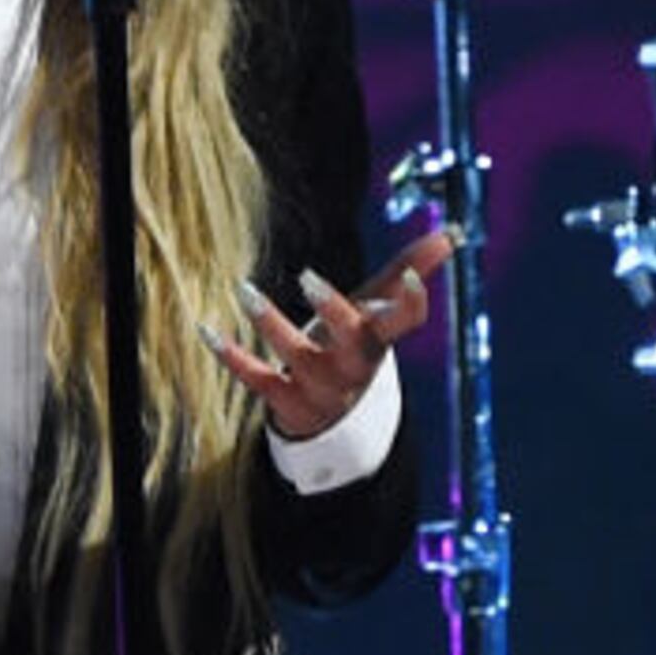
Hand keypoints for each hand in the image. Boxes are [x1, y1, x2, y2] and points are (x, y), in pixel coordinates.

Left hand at [205, 224, 454, 442]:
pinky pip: (256, 379)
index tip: (410, 280)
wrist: (331, 420)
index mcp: (377, 340)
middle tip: (307, 278)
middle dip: (331, 310)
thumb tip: (449, 234)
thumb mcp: (377, 313)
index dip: (411, 305)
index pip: (404, 324)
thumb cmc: (354, 346)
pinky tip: (206, 329)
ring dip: (269, 323)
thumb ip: (406, 272)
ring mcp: (319, 388)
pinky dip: (231, 356)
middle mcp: (353, 366)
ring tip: (244, 291)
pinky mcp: (286, 402)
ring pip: (295, 356)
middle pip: (350, 340)